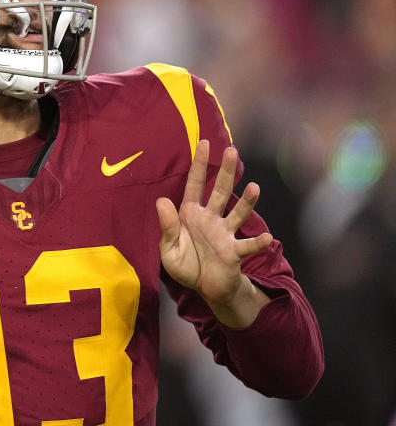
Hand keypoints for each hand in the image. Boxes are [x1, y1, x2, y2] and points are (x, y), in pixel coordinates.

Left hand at [156, 140, 272, 326]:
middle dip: (225, 172)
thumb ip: (166, 226)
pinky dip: (256, 243)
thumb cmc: (187, 264)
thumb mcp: (168, 249)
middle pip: (219, 191)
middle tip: (232, 151)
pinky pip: (246, 246)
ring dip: (246, 202)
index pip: (194, 184)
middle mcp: (210, 219)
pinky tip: (267, 237)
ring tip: (254, 187)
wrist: (205, 287)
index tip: (203, 142)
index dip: (198, 164)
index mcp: (191, 214)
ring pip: (237, 214)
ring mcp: (224, 234)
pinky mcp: (233, 253)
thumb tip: (162, 200)